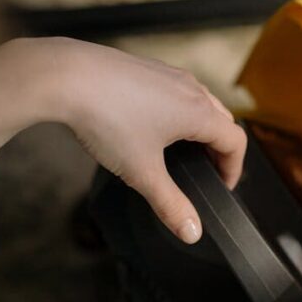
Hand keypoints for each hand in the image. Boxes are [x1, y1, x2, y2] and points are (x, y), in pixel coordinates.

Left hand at [52, 39, 245, 242]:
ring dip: (201, 127)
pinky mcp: (146, 67)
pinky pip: (176, 90)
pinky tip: (151, 125)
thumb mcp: (141, 172)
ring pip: (201, 102)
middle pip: (222, 120)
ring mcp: (168, 74)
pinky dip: (178, 110)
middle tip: (205, 173)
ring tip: (181, 151)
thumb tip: (192, 233)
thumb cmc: (107, 120)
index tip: (221, 187)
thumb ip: (170, 204)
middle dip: (219, 149)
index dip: (234, 169)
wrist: (66, 77)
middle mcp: (190, 88)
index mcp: (198, 112)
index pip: (235, 141)